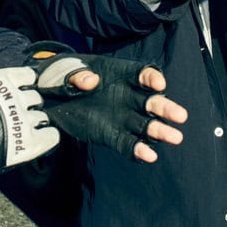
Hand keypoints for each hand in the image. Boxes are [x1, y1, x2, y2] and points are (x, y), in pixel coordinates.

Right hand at [0, 67, 58, 183]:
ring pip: (42, 117)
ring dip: (36, 122)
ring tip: (23, 130)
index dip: (28, 83)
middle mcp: (17, 98)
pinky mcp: (31, 142)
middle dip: (31, 105)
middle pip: (36, 98)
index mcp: (3, 83)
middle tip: (20, 115)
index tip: (25, 88)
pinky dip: (48, 137)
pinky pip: (51, 135)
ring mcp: (26, 120)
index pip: (29, 75)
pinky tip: (40, 139)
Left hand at [27, 43, 187, 162]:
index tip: (158, 84)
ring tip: (175, 137)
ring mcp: (121, 116)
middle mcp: (126, 95)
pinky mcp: (110, 134)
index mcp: (118, 74)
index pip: (141, 73)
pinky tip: (149, 156)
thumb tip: (90, 82)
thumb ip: (75, 75)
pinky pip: (127, 143)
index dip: (151, 77)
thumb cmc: (58, 77)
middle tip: (180, 116)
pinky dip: (139, 150)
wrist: (46, 98)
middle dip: (165, 108)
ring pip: (145, 124)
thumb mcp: (62, 70)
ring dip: (159, 131)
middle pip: (151, 100)